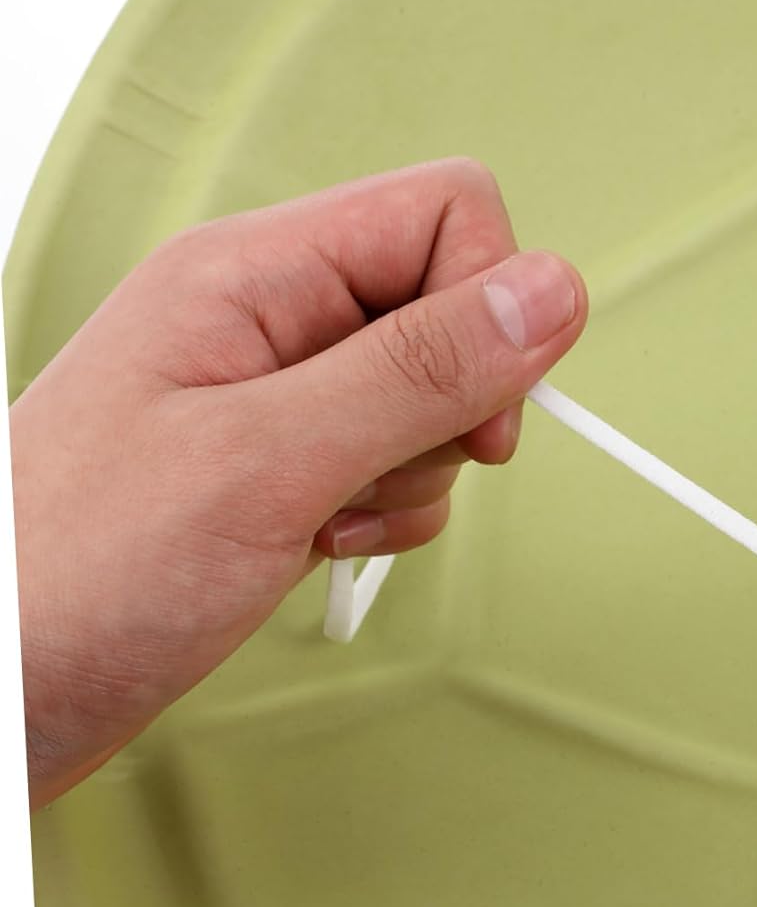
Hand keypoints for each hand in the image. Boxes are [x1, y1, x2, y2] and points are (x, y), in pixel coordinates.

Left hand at [11, 158, 587, 805]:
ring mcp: (280, 393)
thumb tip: (551, 291)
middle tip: (375, 469)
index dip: (491, 303)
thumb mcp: (266, 462)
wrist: (0, 692)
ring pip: (434, 398)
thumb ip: (420, 372)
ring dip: (413, 475)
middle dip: (449, 409)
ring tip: (321, 516)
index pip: (446, 215)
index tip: (480, 410)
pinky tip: (317, 541)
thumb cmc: (74, 572)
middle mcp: (270, 316)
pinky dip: (386, 513)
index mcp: (253, 272)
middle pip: (450, 310)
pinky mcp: (287, 462)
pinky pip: (400, 463)